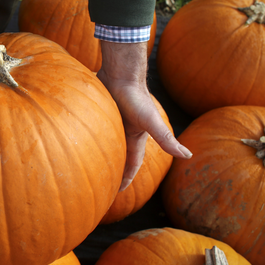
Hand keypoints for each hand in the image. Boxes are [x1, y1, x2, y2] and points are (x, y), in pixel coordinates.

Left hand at [96, 40, 191, 191]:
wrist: (120, 73)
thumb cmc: (136, 98)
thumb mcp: (151, 122)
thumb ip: (166, 139)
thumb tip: (188, 155)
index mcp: (136, 137)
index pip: (132, 163)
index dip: (127, 177)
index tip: (119, 190)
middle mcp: (124, 131)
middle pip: (118, 155)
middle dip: (113, 169)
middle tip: (101, 184)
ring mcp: (111, 122)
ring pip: (104, 143)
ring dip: (99, 154)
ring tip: (87, 167)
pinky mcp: (99, 113)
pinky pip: (93, 130)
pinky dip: (87, 138)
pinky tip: (76, 143)